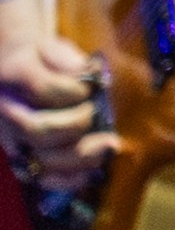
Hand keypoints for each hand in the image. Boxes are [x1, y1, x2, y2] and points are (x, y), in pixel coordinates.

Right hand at [0, 0, 110, 201]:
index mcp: (12, 77)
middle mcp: (6, 112)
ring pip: (41, 159)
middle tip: (95, 113)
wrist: (14, 74)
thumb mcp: (53, 49)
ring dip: (80, 156)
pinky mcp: (21, 158)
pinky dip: (69, 180)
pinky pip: (42, 179)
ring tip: (109, 145)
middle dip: (76, 125)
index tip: (93, 86)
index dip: (74, 91)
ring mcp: (11, 139)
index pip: (42, 89)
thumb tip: (94, 75)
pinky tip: (93, 172)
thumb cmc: (42, 62)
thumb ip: (70, 61)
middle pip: (38, 130)